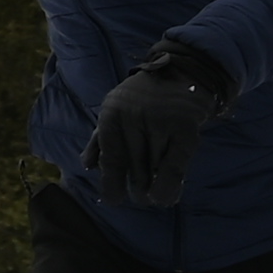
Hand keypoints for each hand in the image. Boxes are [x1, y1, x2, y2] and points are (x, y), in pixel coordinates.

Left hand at [88, 42, 234, 205]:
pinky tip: (167, 198)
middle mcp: (133, 118)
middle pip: (133, 167)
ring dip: (154, 189)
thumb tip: (88, 166)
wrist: (182, 73)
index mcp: (112, 114)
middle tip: (139, 196)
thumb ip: (100, 139)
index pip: (111, 157)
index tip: (114, 200)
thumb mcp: (114, 110)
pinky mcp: (185, 128)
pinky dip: (170, 186)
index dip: (111, 183)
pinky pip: (175, 166)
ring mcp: (160, 122)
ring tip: (154, 197)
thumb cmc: (142, 99)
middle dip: (136, 188)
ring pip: (155, 169)